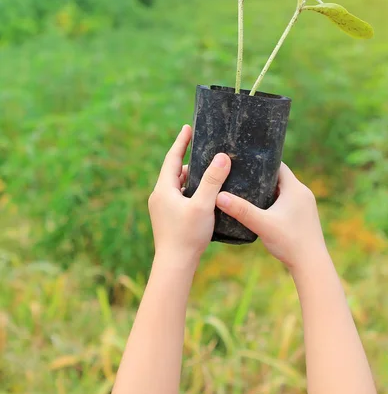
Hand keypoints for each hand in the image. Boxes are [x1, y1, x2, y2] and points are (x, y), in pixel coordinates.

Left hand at [148, 124, 230, 265]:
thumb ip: (213, 180)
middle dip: (189, 160)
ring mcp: (162, 209)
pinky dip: (191, 191)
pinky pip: (179, 197)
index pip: (172, 158)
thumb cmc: (187, 235)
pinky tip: (205, 196)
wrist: (175, 266)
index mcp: (164, 189)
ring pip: (178, 185)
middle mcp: (159, 196)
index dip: (181, 142)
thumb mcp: (203, 205)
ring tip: (210, 172)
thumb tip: (222, 156)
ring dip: (191, 177)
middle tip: (205, 150)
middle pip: (175, 171)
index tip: (187, 127)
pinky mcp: (168, 219)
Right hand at [216, 163, 327, 272]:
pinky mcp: (305, 216)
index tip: (247, 161)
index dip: (263, 162)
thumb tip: (219, 196)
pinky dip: (276, 202)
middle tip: (244, 176)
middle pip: (281, 177)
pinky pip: (288, 201)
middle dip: (263, 177)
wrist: (311, 264)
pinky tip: (263, 210)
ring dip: (270, 191)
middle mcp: (303, 193)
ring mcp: (305, 205)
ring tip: (249, 191)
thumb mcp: (262, 224)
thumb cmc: (289, 242)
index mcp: (295, 188)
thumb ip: (241, 210)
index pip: (279, 165)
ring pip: (284, 191)